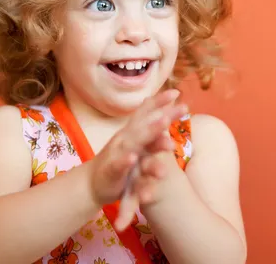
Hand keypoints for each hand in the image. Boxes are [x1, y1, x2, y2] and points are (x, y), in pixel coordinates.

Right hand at [88, 89, 187, 228]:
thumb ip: (151, 131)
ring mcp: (118, 153)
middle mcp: (127, 139)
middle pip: (146, 126)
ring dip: (150, 134)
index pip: (146, 114)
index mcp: (134, 133)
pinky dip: (125, 161)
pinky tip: (133, 158)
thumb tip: (165, 115)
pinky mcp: (111, 170)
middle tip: (183, 109)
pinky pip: (119, 165)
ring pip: (135, 143)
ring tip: (166, 130)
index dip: (160, 102)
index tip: (176, 92)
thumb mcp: (136, 144)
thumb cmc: (119, 161)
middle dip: (163, 118)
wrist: (93, 183)